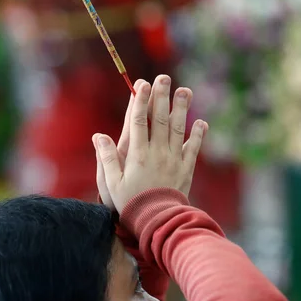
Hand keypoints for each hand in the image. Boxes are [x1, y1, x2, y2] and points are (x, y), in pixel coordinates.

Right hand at [93, 75, 207, 214]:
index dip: (140, 101)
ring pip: (177, 129)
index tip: (143, 84)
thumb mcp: (111, 183)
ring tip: (185, 91)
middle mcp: (157, 153)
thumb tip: (98, 136)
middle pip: (159, 119)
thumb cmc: (130, 203)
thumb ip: (106, 158)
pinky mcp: (185, 169)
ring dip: (181, 109)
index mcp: (137, 155)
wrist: (157, 222)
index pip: (139, 122)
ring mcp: (173, 160)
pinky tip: (202, 122)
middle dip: (161, 97)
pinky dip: (198, 136)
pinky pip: (192, 149)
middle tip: (164, 77)